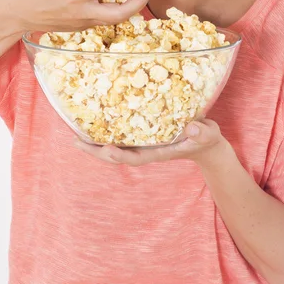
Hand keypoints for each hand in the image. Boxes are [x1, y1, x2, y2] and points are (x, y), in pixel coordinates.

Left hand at [73, 117, 225, 166]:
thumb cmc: (205, 138)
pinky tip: (91, 126)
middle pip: (118, 156)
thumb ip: (202, 132)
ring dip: (95, 145)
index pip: (137, 157)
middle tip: (76, 142)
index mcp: (160, 152)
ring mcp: (142, 144)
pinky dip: (104, 134)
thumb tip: (192, 127)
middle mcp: (147, 150)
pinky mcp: (141, 136)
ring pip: (115, 148)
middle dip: (97, 152)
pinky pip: (119, 137)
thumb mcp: (208, 133)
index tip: (106, 148)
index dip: (121, 155)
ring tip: (75, 138)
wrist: (203, 141)